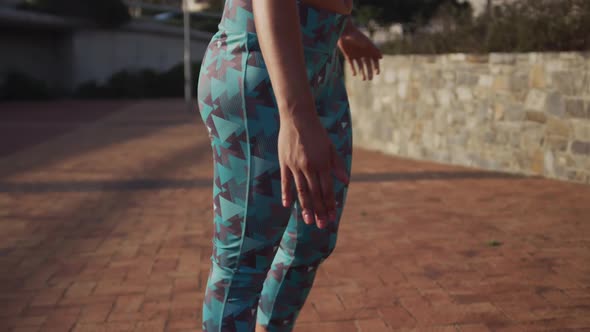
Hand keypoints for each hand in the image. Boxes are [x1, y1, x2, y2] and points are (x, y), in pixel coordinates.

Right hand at [279, 112, 348, 228]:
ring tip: (307, 221)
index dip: (330, 204)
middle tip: (321, 225)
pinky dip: (286, 194)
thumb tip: (346, 181)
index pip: (328, 189)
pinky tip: (288, 205)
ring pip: (301, 191)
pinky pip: (285, 181)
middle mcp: (309, 166)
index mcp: (322, 163)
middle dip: (320, 211)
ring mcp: (295, 165)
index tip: (333, 217)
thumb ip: (337, 165)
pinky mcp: (284, 162)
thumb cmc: (316, 131)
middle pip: (315, 193)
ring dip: (305, 207)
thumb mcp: (330, 147)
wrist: (297, 116)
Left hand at [338, 25, 382, 80]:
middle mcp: (363, 52)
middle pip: (368, 64)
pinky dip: (353, 69)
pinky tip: (354, 74)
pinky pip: (352, 64)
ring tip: (363, 79)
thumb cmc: (354, 35)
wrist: (343, 31)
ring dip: (362, 72)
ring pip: (360, 66)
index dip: (376, 66)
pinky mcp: (348, 55)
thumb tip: (381, 57)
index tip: (377, 73)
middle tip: (370, 79)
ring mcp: (356, 54)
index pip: (375, 60)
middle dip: (369, 72)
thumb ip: (372, 50)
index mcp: (368, 49)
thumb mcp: (364, 42)